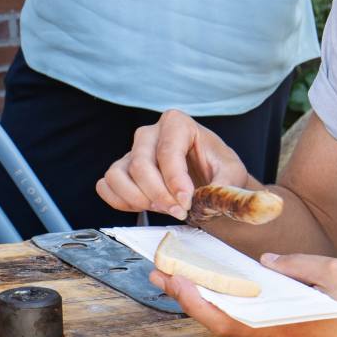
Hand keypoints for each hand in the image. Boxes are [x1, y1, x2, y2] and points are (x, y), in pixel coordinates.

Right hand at [95, 110, 252, 217]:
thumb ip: (224, 184)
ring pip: (116, 175)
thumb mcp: (232, 173)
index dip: (175, 180)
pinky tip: (143, 207)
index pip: (167, 151)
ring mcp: (131, 152)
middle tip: (179, 212)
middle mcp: (149, 133)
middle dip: (159, 194)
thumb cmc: (217, 169)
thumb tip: (210, 196)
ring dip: (137, 199)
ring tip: (162, 209)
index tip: (186, 201)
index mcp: (177, 123)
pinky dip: (119, 201)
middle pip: (140, 164)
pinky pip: (105, 186)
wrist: (207, 178)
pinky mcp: (121, 170)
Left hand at [155, 252, 336, 336]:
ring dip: (210, 305)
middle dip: (188, 298)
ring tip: (187, 279)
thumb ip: (299, 265)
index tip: (171, 279)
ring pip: (238, 329)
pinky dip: (237, 312)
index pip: (224, 319)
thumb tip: (268, 260)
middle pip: (221, 324)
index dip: (192, 302)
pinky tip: (231, 294)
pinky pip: (258, 332)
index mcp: (284, 329)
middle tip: (160, 274)